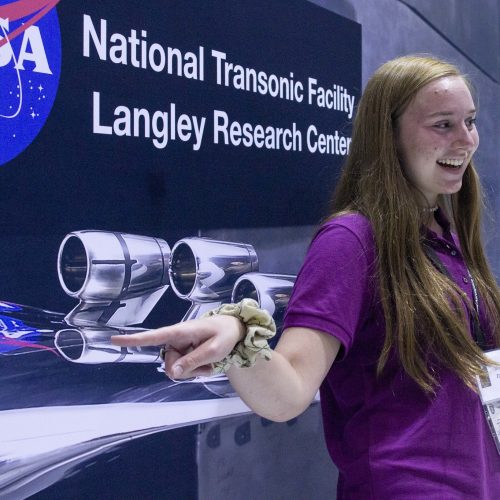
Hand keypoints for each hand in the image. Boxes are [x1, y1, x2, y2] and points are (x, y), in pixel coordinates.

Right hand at [111, 315, 244, 378]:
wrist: (234, 330)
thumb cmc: (225, 334)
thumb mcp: (214, 350)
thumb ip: (193, 361)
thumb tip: (172, 372)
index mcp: (180, 332)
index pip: (153, 337)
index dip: (133, 340)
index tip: (113, 340)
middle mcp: (175, 340)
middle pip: (170, 365)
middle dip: (187, 370)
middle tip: (207, 363)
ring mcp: (179, 348)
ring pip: (177, 371)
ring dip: (194, 371)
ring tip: (209, 361)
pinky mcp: (184, 354)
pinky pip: (184, 371)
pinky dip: (197, 371)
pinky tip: (208, 364)